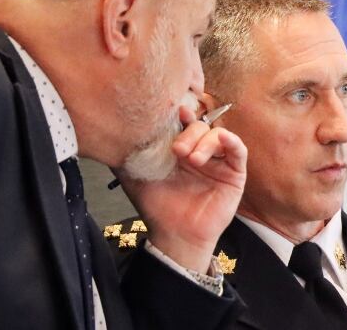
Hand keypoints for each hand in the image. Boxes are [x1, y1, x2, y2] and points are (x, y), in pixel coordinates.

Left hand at [116, 106, 246, 272]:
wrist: (174, 236)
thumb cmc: (157, 207)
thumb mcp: (135, 177)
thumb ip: (126, 156)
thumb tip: (107, 135)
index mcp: (178, 148)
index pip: (182, 123)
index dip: (179, 114)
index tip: (174, 110)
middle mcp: (199, 151)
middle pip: (200, 126)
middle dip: (189, 133)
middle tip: (176, 150)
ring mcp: (218, 162)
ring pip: (218, 135)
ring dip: (206, 141)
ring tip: (192, 159)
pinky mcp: (234, 174)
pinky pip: (239, 151)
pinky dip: (232, 141)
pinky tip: (223, 139)